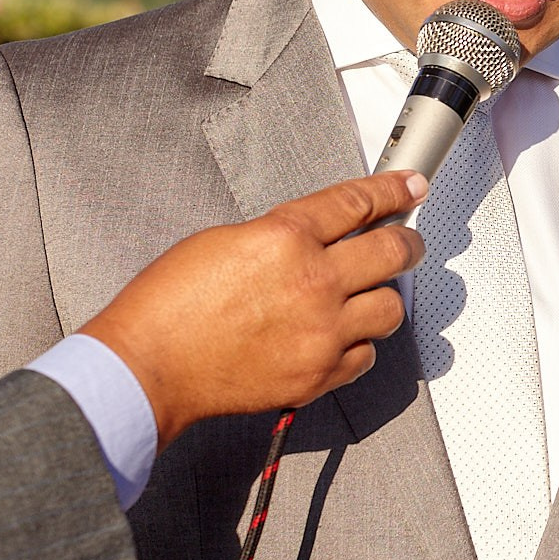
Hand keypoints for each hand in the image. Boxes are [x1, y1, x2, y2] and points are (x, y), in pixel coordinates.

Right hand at [78, 171, 427, 447]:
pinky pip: (366, 355)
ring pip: (391, 307)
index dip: (394, 189)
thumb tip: (316, 238)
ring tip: (368, 296)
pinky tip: (340, 337)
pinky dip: (358, 345)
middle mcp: (314, 281)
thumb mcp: (224, 241)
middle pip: (394, 250)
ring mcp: (322, 331)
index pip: (360, 202)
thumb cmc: (168, 307)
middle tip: (408, 241)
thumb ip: (280, 236)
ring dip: (383, 297)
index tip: (411, 186)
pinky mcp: (319, 373)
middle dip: (408, 241)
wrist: (147, 368)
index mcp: (286, 237)